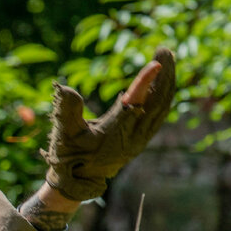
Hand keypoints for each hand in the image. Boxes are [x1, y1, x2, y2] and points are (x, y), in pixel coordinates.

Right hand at [41, 48, 175, 201]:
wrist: (77, 181)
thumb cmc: (68, 156)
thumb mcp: (63, 134)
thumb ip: (66, 111)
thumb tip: (64, 88)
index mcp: (115, 134)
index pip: (134, 104)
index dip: (145, 83)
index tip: (155, 63)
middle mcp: (134, 138)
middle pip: (157, 102)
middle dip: (164, 75)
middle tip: (164, 49)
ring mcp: (141, 139)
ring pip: (162, 107)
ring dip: (167, 82)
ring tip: (167, 57)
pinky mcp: (142, 138)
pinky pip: (160, 114)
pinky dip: (164, 94)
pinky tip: (164, 79)